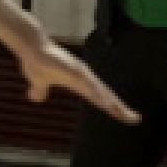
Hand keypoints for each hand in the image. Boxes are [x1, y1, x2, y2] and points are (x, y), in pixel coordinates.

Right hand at [14, 35, 138, 123]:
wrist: (31, 47)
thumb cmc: (37, 62)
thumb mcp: (38, 82)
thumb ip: (40, 90)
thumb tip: (35, 98)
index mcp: (79, 83)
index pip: (99, 98)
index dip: (111, 107)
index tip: (124, 117)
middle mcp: (85, 78)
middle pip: (106, 96)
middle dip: (120, 108)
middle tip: (135, 119)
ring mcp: (82, 74)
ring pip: (102, 92)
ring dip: (113, 104)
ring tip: (126, 115)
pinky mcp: (76, 70)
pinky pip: (91, 85)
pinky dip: (101, 95)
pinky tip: (108, 104)